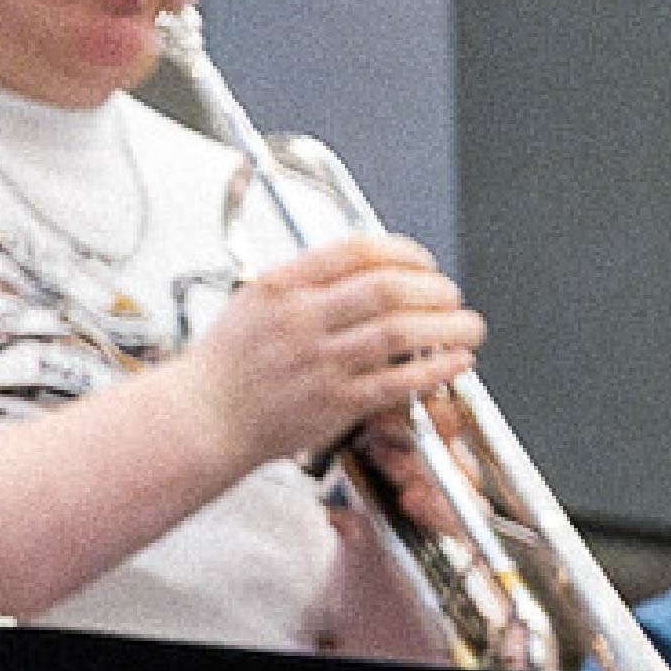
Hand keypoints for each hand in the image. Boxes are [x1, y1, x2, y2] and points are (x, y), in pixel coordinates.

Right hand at [172, 235, 481, 465]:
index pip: (356, 251)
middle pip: (387, 288)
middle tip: (451, 295)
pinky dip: (437, 368)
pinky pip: (399, 380)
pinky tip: (456, 362)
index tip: (424, 263)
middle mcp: (298, 320)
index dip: (404, 253)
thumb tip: (374, 265)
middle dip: (434, 288)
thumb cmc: (231, 364)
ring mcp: (317, 362)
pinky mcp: (333, 402)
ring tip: (468, 327)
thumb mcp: (254, 302)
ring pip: (401, 332)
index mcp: (279, 287)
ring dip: (448, 327)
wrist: (201, 418)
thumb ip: (308, 281)